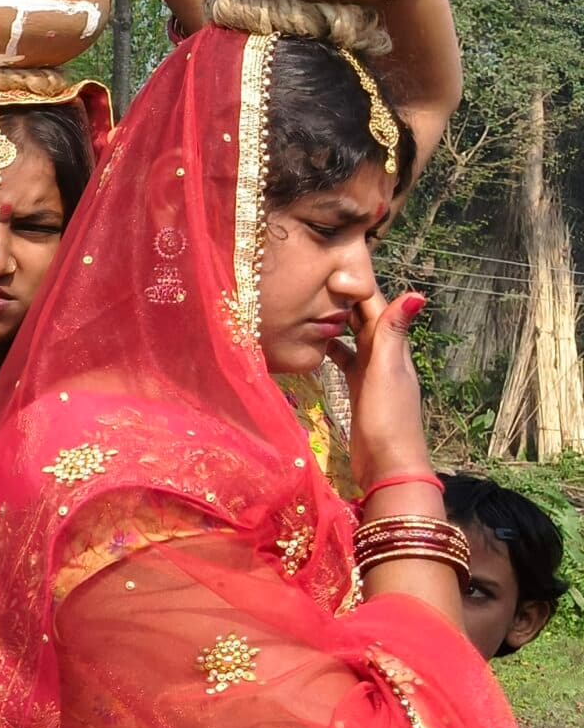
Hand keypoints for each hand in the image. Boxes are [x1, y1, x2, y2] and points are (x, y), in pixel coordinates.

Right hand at [328, 286, 432, 488]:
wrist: (387, 465)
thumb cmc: (388, 419)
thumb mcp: (388, 373)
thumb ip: (394, 334)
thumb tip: (418, 294)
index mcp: (392, 349)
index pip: (376, 307)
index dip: (359, 286)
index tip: (336, 261)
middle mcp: (384, 356)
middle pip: (365, 320)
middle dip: (346, 299)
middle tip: (315, 278)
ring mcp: (371, 373)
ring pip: (354, 338)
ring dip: (337, 321)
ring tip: (310, 304)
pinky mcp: (358, 389)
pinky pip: (345, 359)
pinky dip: (332, 347)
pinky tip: (315, 344)